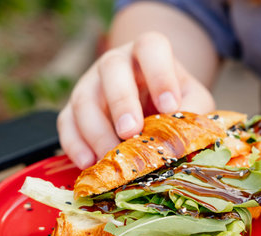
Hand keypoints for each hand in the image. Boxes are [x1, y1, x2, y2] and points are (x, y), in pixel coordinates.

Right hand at [57, 32, 214, 168]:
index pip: (151, 48)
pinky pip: (66, 123)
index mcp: (148, 52)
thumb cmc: (173, 99)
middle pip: (111, 68)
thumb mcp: (192, 99)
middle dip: (121, 102)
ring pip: (84, 99)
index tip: (170, 107)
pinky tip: (89, 163)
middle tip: (131, 132)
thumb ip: (193, 110)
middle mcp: (116, 62)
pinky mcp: (74, 109)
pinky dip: (75, 144)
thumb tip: (185, 136)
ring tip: (112, 157)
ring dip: (97, 131)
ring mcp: (91, 83)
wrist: (150, 103)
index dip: (160, 75)